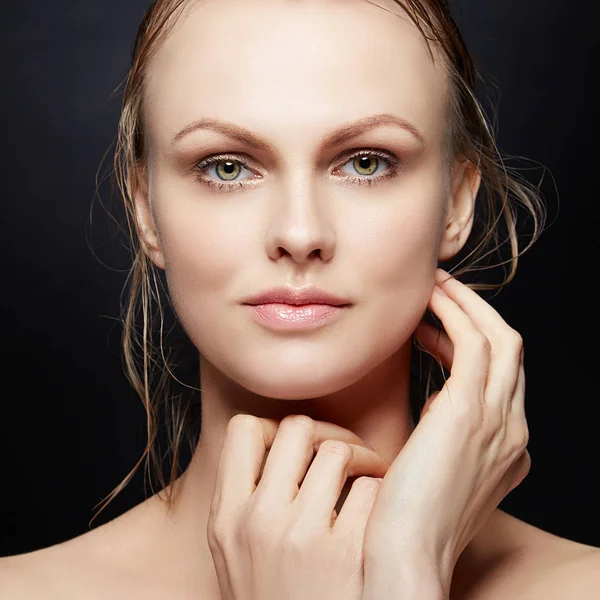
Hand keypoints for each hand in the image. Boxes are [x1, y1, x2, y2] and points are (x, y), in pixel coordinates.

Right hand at [207, 413, 390, 599]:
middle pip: (298, 428)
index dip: (275, 429)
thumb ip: (247, 500)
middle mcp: (257, 521)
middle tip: (344, 453)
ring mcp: (300, 538)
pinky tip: (378, 516)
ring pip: (338, 451)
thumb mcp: (236, 554)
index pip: (244, 429)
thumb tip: (277, 442)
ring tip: (370, 478)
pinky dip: (379, 495)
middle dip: (327, 434)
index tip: (297, 448)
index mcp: (225, 517)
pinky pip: (370, 490)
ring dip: (362, 460)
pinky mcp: (343, 556)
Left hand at [361, 268, 530, 598]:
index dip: (469, 346)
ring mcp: (498, 421)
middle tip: (439, 294)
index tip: (430, 331)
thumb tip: (430, 412)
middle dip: (476, 314)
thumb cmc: (404, 521)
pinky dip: (453, 316)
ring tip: (432, 289)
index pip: (501, 378)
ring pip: (498, 337)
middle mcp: (513, 431)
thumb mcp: (435, 475)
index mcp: (507, 448)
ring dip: (466, 306)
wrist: (403, 559)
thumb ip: (444, 442)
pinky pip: (472, 342)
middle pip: (509, 350)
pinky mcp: (469, 413)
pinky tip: (424, 308)